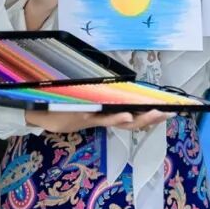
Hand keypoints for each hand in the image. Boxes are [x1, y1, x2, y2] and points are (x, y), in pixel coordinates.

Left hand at [24, 109, 171, 132]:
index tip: (170, 111)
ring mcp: (93, 118)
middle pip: (132, 121)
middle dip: (151, 118)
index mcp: (105, 114)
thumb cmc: (62, 107)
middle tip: (168, 114)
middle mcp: (102, 118)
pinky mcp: (81, 117)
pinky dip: (114, 118)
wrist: (39, 114)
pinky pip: (100, 118)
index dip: (151, 116)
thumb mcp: (83, 102)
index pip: (133, 116)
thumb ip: (99, 98)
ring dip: (138, 119)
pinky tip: (125, 114)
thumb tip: (116, 87)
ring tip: (154, 114)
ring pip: (121, 121)